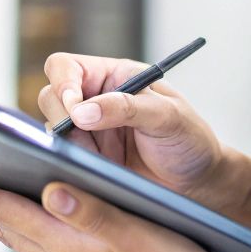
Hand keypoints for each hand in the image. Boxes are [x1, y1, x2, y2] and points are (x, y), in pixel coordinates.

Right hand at [39, 52, 242, 214]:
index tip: (76, 109)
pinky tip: (94, 173)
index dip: (63, 83)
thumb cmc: (191, 141)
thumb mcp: (167, 117)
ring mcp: (86, 133)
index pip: (65, 67)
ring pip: (50, 131)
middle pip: (51, 97)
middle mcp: (94, 101)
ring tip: (101, 161)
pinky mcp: (85, 162)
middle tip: (85, 140)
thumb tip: (82, 112)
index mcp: (113, 77)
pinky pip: (61, 159)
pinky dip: (70, 166)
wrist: (199, 185)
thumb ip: (127, 107)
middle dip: (62, 118)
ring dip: (68, 145)